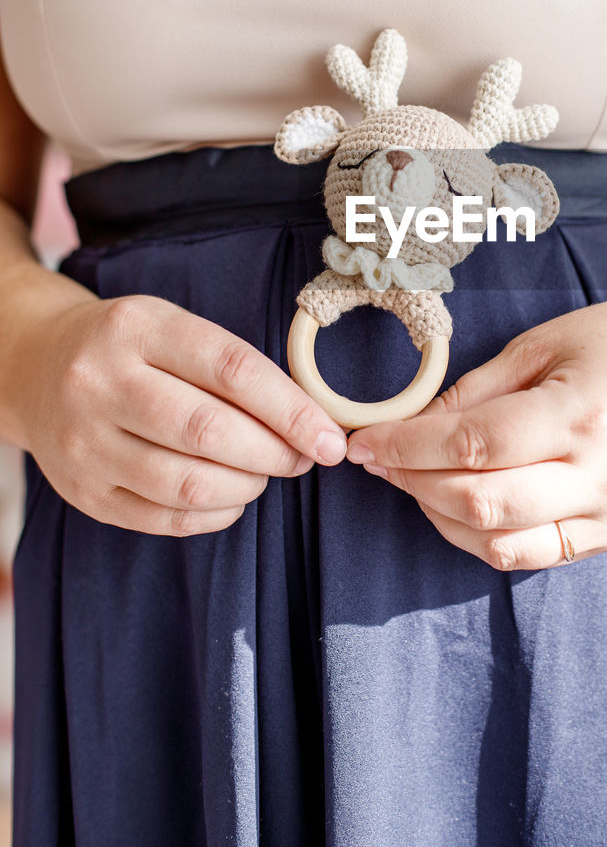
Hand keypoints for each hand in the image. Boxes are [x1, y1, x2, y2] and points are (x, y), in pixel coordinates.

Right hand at [7, 293, 347, 535]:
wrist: (36, 367)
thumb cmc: (130, 347)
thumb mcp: (172, 327)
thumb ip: (234, 367)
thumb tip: (310, 423)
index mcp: (139, 328)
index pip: (232, 370)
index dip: (292, 410)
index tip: (330, 438)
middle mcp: (103, 383)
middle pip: (209, 432)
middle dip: (274, 454)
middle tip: (301, 458)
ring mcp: (85, 442)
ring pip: (186, 484)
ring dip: (246, 486)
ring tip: (264, 474)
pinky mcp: (82, 492)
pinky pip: (162, 519)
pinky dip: (213, 515)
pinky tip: (231, 497)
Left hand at [345, 292, 606, 569]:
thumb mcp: (544, 342)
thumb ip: (477, 390)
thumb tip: (411, 427)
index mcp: (583, 415)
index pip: (474, 445)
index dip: (407, 448)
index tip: (365, 443)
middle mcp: (601, 476)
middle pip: (481, 503)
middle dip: (413, 484)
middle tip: (379, 460)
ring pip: (500, 544)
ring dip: (440, 516)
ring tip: (413, 479)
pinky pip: (532, 554)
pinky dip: (483, 536)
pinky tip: (458, 502)